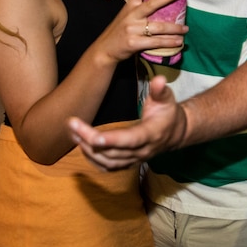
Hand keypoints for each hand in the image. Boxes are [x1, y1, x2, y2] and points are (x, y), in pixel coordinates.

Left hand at [69, 76, 185, 169]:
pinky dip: (92, 159)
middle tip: (71, 123)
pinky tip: (80, 145)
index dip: (111, 140)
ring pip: (107, 161)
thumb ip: (160, 90)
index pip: (130, 140)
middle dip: (89, 140)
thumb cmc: (168, 113)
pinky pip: (108, 167)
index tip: (92, 136)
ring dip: (87, 150)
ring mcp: (134, 160)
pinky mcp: (128, 163)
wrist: (175, 133)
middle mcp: (142, 151)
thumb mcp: (167, 99)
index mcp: (151, 134)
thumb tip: (159, 79)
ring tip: (72, 132)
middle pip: (112, 152)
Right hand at [94, 0, 186, 62]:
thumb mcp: (125, 18)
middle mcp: (131, 16)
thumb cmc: (118, 34)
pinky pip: (156, 41)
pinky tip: (178, 42)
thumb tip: (159, 10)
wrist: (104, 50)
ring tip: (186, 29)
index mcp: (129, 7)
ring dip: (175, 28)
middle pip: (152, 4)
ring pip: (159, 27)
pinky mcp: (135, 42)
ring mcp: (133, 29)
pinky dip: (169, 42)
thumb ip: (139, 13)